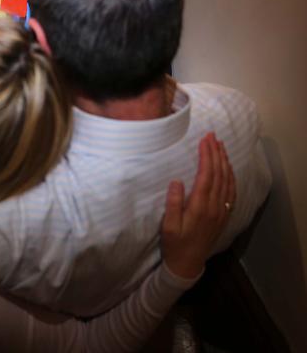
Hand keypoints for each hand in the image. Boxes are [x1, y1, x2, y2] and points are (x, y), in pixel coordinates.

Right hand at [160, 133, 235, 278]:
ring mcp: (221, 211)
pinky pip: (231, 191)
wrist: (188, 263)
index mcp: (199, 207)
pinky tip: (227, 168)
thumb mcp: (168, 226)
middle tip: (212, 136)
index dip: (206, 156)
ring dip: (224, 161)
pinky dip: (230, 176)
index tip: (204, 140)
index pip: (206, 176)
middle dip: (216, 153)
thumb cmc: (175, 243)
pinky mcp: (224, 215)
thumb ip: (173, 204)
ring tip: (220, 146)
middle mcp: (214, 207)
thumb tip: (177, 181)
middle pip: (218, 174)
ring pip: (227, 181)